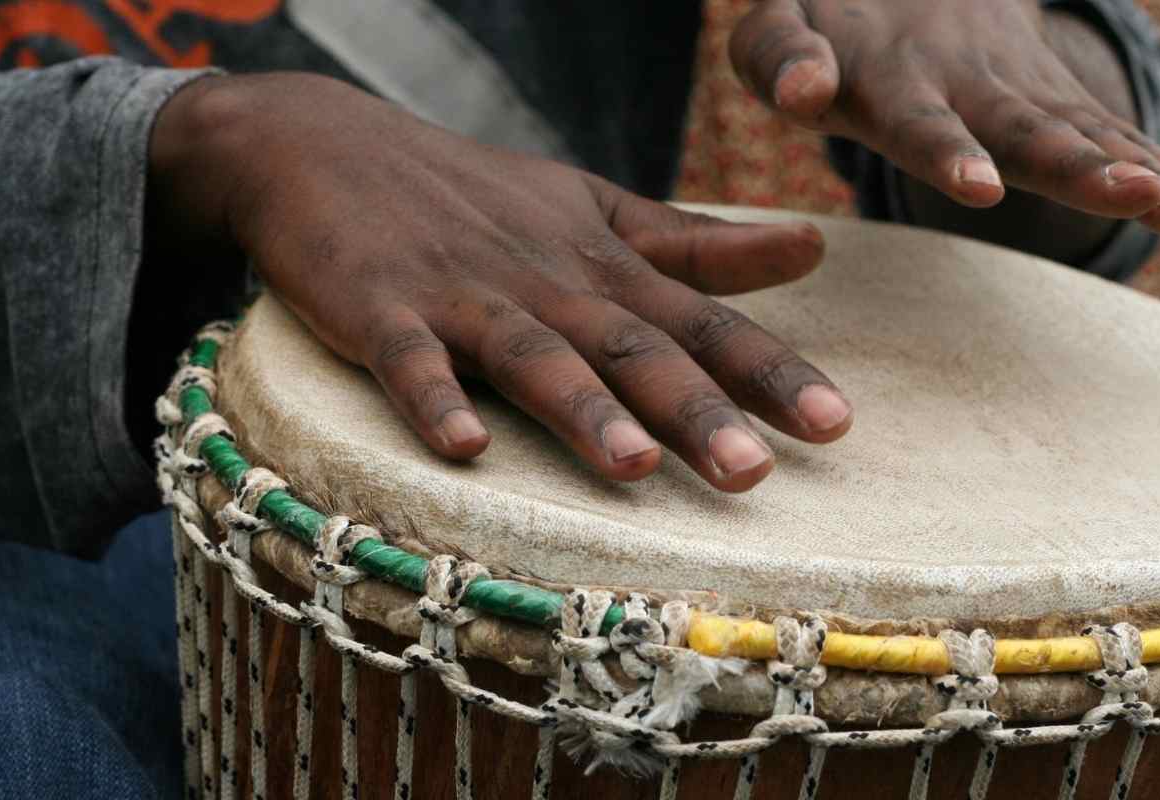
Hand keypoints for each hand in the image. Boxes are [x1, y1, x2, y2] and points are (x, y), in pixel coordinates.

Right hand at [148, 73, 851, 491]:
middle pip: (630, 348)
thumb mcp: (594, 207)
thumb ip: (698, 243)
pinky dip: (432, 399)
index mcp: (601, 265)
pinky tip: (463, 446)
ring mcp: (461, 293)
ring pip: (533, 356)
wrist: (324, 143)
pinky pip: (408, 359)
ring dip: (581, 411)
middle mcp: (546, 281)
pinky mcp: (378, 307)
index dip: (768, 371)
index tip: (835, 425)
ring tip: (631, 470)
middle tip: (753, 475)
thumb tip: (813, 248)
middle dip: (694, 410)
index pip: (701, 320)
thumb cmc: (472, 193)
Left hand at [729, 0, 1159, 233]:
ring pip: (1082, 134)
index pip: (922, 119)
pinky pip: (1106, 134)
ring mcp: (1018, 91)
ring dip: (1135, 172)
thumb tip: (806, 96)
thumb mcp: (778, 27)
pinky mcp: (1050, 102)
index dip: (950, 151)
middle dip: (1081, 170)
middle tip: (1137, 199)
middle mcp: (969, 85)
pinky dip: (1155, 166)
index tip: (980, 188)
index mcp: (892, 78)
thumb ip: (782, 58)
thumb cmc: (817, 14)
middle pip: (1028, 132)